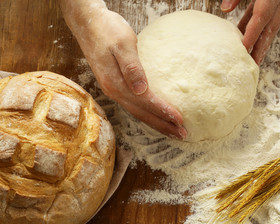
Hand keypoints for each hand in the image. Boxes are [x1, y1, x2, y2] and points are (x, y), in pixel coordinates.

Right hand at [60, 1, 186, 139]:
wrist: (87, 23)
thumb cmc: (107, 30)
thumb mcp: (122, 44)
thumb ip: (131, 67)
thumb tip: (141, 89)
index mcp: (116, 83)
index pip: (145, 103)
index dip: (163, 112)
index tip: (180, 120)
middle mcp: (114, 91)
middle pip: (142, 114)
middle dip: (163, 125)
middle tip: (182, 134)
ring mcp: (114, 90)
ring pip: (138, 112)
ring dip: (156, 122)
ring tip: (172, 130)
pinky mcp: (115, 85)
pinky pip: (134, 105)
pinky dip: (147, 113)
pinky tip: (155, 115)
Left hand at [221, 0, 279, 64]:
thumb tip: (225, 9)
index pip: (261, 17)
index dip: (253, 34)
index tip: (245, 49)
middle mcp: (277, 1)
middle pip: (269, 28)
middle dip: (261, 48)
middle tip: (254, 65)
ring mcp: (278, 2)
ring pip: (271, 26)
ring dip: (262, 43)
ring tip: (255, 59)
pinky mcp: (275, 2)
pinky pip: (268, 19)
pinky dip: (259, 31)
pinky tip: (250, 40)